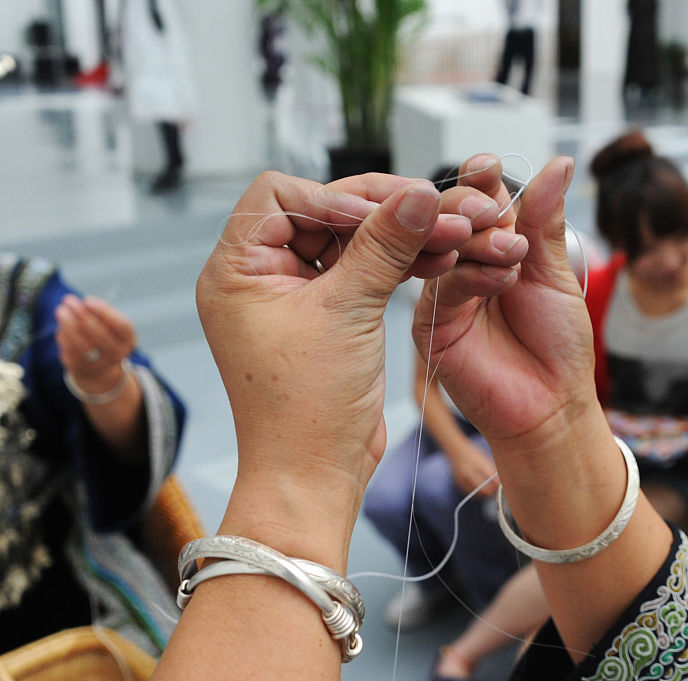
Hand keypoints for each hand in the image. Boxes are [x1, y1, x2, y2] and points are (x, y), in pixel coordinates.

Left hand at [55, 294, 135, 395]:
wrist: (100, 365)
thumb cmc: (105, 335)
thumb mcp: (110, 324)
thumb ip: (100, 312)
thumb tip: (82, 304)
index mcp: (128, 340)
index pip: (121, 326)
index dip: (104, 312)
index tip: (88, 300)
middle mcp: (116, 353)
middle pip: (100, 335)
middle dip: (82, 316)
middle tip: (69, 300)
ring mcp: (99, 363)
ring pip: (82, 345)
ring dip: (69, 325)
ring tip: (61, 310)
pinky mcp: (80, 366)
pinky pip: (70, 350)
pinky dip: (64, 335)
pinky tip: (62, 325)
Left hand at [196, 170, 525, 565]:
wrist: (314, 477)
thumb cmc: (306, 409)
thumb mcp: (347, 313)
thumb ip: (383, 247)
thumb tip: (417, 194)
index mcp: (236, 270)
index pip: (280, 195)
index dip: (334, 197)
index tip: (385, 215)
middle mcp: (259, 279)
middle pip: (321, 214)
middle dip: (380, 214)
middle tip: (436, 212)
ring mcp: (294, 300)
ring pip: (349, 243)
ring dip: (397, 238)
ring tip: (449, 236)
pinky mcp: (327, 320)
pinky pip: (362, 275)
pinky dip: (396, 266)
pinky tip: (437, 261)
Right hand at [412, 155, 592, 450]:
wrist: (553, 404)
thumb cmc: (558, 345)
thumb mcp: (554, 274)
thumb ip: (546, 221)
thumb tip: (559, 163)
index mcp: (494, 246)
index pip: (480, 201)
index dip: (481, 181)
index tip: (488, 166)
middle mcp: (463, 265)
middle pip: (453, 219)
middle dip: (472, 206)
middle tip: (494, 208)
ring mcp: (445, 294)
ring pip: (445, 249)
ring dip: (477, 241)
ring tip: (514, 252)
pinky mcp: (432, 325)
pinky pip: (442, 288)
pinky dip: (470, 276)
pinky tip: (499, 277)